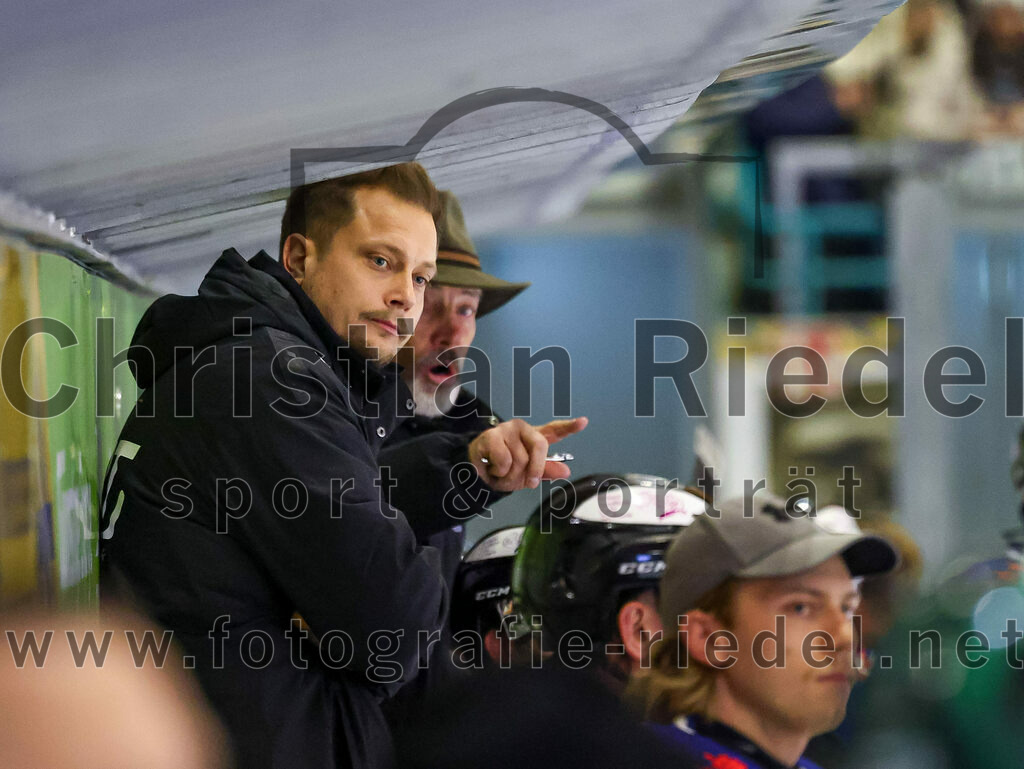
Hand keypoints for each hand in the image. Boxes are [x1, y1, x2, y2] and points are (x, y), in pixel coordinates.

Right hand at [467, 417, 587, 491]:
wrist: (476, 475)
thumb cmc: (504, 471)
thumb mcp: (527, 475)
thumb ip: (546, 471)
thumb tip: (566, 471)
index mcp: (534, 437)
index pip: (554, 430)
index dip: (569, 426)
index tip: (584, 422)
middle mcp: (522, 429)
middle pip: (540, 445)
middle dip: (536, 469)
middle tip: (530, 483)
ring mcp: (506, 430)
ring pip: (520, 458)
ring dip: (511, 475)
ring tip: (502, 473)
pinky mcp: (491, 436)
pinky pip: (504, 460)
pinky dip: (499, 472)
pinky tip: (492, 467)